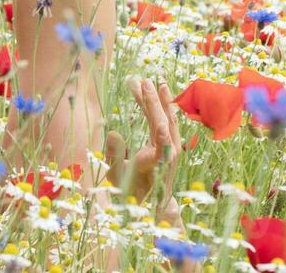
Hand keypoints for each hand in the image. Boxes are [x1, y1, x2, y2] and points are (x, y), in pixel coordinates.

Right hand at [105, 78, 183, 225]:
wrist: (152, 202)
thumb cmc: (131, 191)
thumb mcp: (116, 177)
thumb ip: (114, 156)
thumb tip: (113, 132)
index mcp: (154, 166)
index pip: (160, 151)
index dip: (160, 138)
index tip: (158, 124)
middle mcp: (168, 156)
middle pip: (163, 126)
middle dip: (153, 103)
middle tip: (143, 81)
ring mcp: (172, 149)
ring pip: (169, 121)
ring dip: (161, 100)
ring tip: (155, 81)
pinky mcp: (171, 145)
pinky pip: (168, 123)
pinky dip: (162, 107)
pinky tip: (160, 93)